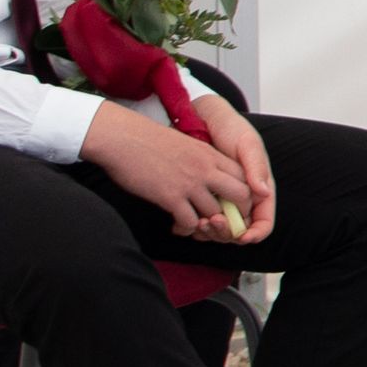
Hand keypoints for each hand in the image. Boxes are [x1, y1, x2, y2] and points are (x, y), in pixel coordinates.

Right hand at [89, 101, 257, 240]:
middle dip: (237, 213)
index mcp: (210, 154)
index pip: (245, 177)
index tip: (232, 204)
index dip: (244, 195)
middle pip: (242, 196)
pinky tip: (178, 226)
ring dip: (207, 224)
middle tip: (221, 220)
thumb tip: (211, 177)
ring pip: (216, 214)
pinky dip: (186, 229)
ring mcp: (189, 183)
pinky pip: (190, 222)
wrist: (121, 137)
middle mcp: (205, 168)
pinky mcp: (170, 196)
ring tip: (196, 225)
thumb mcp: (186, 144)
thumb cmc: (148, 140)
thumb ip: (202, 160)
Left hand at [189, 88, 279, 239]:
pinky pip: (203, 221)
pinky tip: (183, 221)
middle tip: (209, 223)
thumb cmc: (231, 128)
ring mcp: (223, 201)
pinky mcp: (205, 198)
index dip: (254, 233)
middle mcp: (242, 200)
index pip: (263, 223)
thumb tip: (263, 192)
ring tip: (196, 222)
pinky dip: (195, 226)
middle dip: (226, 233)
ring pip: (220, 230)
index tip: (241, 236)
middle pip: (239, 231)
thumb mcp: (247, 145)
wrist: (204, 119)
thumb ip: (256, 168)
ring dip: (209, 232)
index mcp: (259, 190)